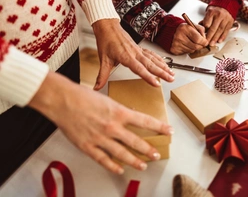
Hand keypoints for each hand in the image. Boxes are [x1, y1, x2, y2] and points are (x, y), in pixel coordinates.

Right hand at [29, 72, 173, 174]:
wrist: (62, 100)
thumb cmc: (82, 95)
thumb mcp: (106, 98)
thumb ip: (118, 110)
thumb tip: (127, 115)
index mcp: (118, 112)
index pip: (145, 121)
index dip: (159, 127)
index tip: (169, 131)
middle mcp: (112, 127)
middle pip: (136, 141)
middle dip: (149, 149)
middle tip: (157, 154)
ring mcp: (100, 138)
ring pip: (122, 154)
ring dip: (134, 161)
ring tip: (143, 165)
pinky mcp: (88, 146)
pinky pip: (103, 160)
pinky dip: (113, 166)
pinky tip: (120, 169)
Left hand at [92, 19, 173, 88]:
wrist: (108, 26)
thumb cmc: (106, 41)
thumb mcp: (103, 59)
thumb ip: (102, 75)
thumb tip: (96, 87)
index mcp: (126, 57)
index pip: (139, 69)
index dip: (148, 77)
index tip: (156, 83)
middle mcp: (135, 53)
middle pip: (151, 65)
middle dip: (162, 73)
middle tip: (171, 80)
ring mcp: (138, 50)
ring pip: (154, 59)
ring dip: (163, 66)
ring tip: (172, 74)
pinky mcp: (139, 48)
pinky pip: (152, 54)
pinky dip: (159, 59)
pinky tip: (164, 63)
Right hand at [170, 23, 207, 54]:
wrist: (170, 31)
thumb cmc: (183, 29)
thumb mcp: (192, 25)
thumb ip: (201, 30)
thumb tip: (205, 39)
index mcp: (185, 28)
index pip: (198, 39)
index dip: (204, 42)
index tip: (205, 42)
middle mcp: (179, 36)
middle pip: (196, 46)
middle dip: (200, 46)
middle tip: (201, 44)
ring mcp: (176, 44)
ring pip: (192, 51)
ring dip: (194, 48)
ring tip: (191, 42)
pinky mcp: (174, 49)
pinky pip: (186, 53)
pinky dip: (188, 50)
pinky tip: (186, 45)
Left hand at [199, 6, 233, 45]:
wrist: (226, 5)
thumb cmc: (215, 10)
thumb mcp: (208, 13)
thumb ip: (204, 21)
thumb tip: (200, 30)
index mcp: (212, 12)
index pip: (207, 23)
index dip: (204, 30)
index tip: (202, 36)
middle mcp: (219, 15)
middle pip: (213, 28)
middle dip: (209, 37)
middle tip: (206, 43)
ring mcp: (226, 19)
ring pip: (220, 30)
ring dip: (215, 38)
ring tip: (212, 44)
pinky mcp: (230, 22)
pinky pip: (226, 31)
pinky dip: (222, 37)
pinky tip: (219, 41)